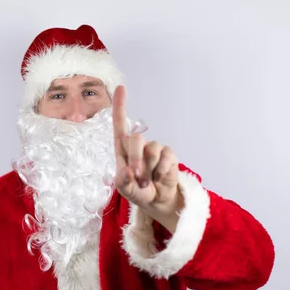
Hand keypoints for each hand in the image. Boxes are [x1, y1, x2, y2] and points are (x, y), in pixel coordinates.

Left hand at [112, 86, 182, 226]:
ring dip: (149, 170)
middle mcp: (139, 146)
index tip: (121, 88)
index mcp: (123, 150)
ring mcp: (155, 149)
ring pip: (151, 150)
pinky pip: (165, 158)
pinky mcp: (169, 155)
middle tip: (138, 176)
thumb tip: (128, 171)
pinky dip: (161, 173)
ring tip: (148, 181)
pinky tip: (159, 179)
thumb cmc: (137, 191)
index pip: (120, 125)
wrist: (157, 201)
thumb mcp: (125, 190)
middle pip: (135, 139)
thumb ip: (123, 181)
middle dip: (136, 159)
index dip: (120, 106)